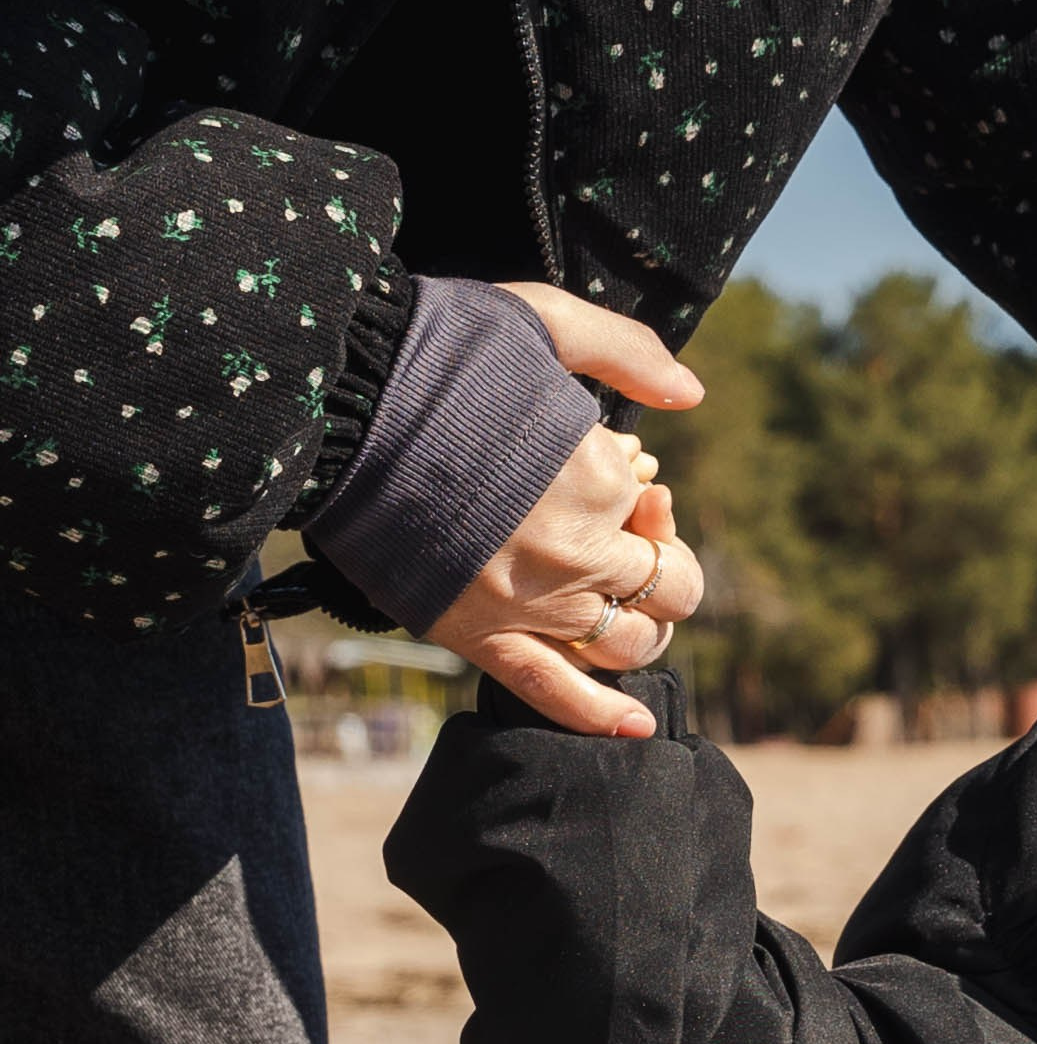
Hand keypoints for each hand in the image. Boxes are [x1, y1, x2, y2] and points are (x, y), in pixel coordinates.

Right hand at [426, 289, 706, 739]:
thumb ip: (625, 351)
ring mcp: (535, 603)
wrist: (338, 403)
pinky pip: (556, 694)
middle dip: (655, 569)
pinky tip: (637, 726)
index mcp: (602, 477)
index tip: (615, 482)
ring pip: (628, 646)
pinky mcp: (484, 637)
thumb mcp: (542, 317)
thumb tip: (690, 394)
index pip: (659, 516)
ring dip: (638, 632)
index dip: (647, 504)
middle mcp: (580, 549)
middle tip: (618, 546)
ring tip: (617, 608)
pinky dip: (602, 717)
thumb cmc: (436, 350)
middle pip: (664, 589)